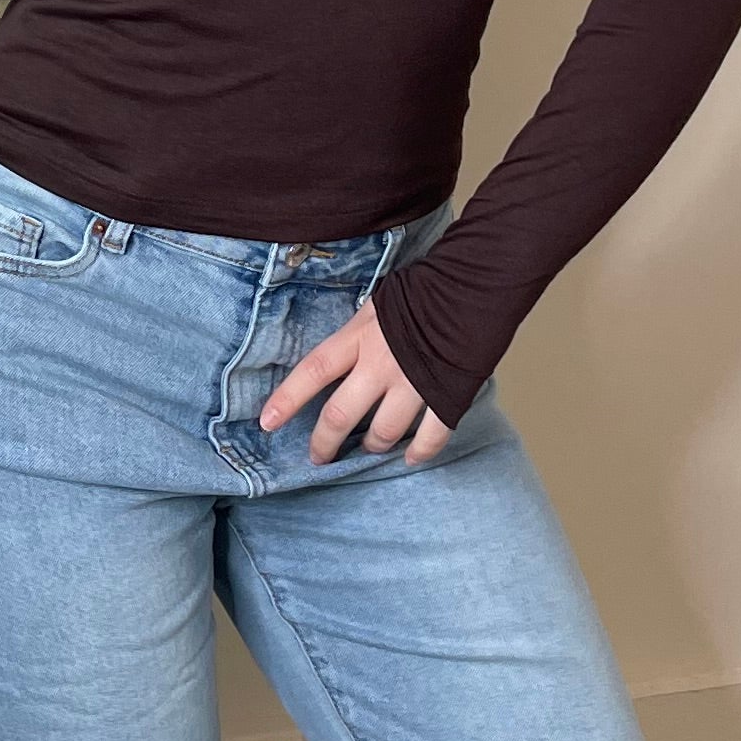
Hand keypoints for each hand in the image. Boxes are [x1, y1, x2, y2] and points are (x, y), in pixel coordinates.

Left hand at [259, 297, 452, 466]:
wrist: (473, 283)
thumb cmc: (423, 289)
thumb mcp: (377, 305)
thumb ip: (358, 335)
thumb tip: (342, 360)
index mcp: (359, 337)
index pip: (313, 370)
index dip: (287, 399)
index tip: (266, 422)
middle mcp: (381, 364)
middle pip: (341, 415)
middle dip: (325, 442)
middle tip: (319, 457)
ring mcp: (414, 383)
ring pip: (383, 432)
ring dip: (373, 446)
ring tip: (369, 449)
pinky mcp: (446, 394)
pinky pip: (431, 436)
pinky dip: (420, 452)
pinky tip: (411, 457)